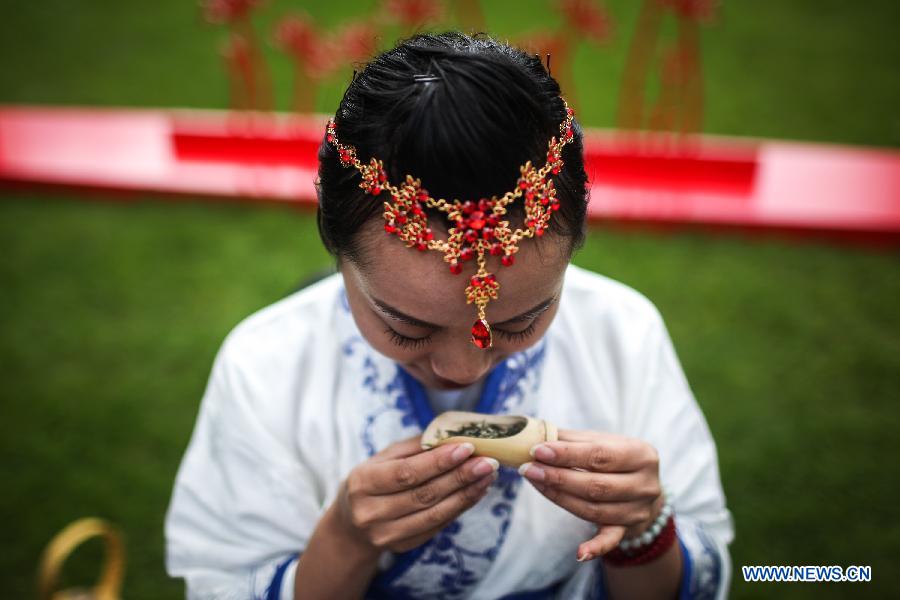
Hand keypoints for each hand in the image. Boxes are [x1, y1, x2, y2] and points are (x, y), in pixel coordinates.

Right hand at [333, 436, 498, 554]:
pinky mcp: (404, 546)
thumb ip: (414, 447)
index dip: (438, 462)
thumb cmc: (371, 481)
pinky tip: (477, 491)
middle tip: (488, 461)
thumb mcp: (382, 458)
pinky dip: (461, 507)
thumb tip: (452, 435)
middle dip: (460, 477)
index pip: (406, 473)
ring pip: (435, 513)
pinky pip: (438, 525)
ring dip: (466, 493)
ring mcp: (387, 534)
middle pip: (424, 494)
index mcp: (362, 483)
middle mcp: (371, 512)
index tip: (467, 448)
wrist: (351, 526)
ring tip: (488, 475)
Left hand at [519, 429, 662, 560]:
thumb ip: (571, 440)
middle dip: (558, 477)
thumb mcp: (601, 441)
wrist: (640, 483)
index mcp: (641, 454)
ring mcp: (638, 509)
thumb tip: (533, 433)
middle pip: (596, 485)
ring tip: (535, 482)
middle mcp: (645, 484)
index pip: (600, 455)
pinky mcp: (627, 528)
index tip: (537, 450)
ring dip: (560, 497)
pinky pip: (610, 540)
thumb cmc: (614, 457)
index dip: (567, 454)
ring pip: (594, 509)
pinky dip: (595, 547)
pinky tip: (579, 553)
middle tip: (529, 468)